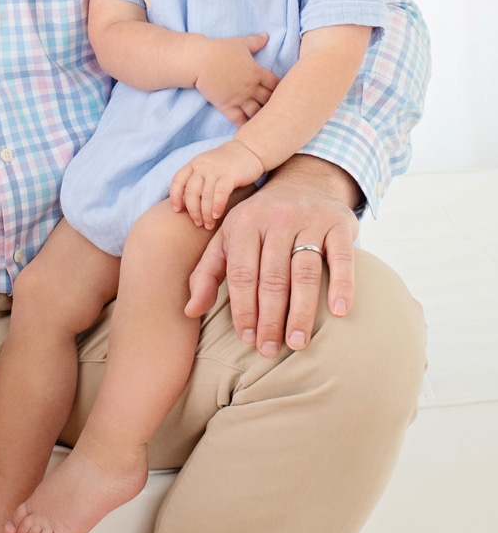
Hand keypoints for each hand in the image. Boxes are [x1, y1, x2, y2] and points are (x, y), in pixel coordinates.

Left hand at [170, 141, 264, 228]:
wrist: (249, 150)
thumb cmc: (226, 164)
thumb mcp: (207, 167)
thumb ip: (197, 180)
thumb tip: (187, 204)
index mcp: (194, 164)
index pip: (178, 181)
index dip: (175, 197)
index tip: (177, 211)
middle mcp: (202, 166)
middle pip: (191, 192)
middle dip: (193, 211)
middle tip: (198, 224)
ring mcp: (216, 170)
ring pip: (205, 195)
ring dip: (206, 213)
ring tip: (208, 225)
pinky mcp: (230, 175)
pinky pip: (220, 193)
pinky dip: (217, 206)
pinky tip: (217, 216)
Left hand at [185, 155, 359, 353]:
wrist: (303, 182)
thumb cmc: (259, 221)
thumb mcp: (228, 238)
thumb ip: (207, 273)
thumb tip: (190, 311)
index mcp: (244, 223)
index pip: (242, 274)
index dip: (244, 310)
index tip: (247, 339)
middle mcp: (276, 218)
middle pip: (272, 278)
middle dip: (270, 318)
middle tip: (270, 349)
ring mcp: (309, 220)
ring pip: (304, 272)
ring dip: (301, 312)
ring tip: (297, 343)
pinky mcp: (339, 224)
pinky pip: (342, 258)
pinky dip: (341, 284)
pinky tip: (338, 312)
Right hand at [194, 33, 277, 124]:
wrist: (199, 61)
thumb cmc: (219, 50)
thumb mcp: (240, 43)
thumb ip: (255, 42)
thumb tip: (266, 36)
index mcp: (257, 72)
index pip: (276, 84)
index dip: (282, 88)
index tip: (284, 92)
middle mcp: (251, 88)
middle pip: (270, 100)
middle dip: (275, 105)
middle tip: (279, 109)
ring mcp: (239, 98)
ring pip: (257, 113)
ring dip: (263, 117)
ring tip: (268, 122)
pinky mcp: (227, 106)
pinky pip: (239, 120)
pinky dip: (246, 126)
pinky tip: (251, 130)